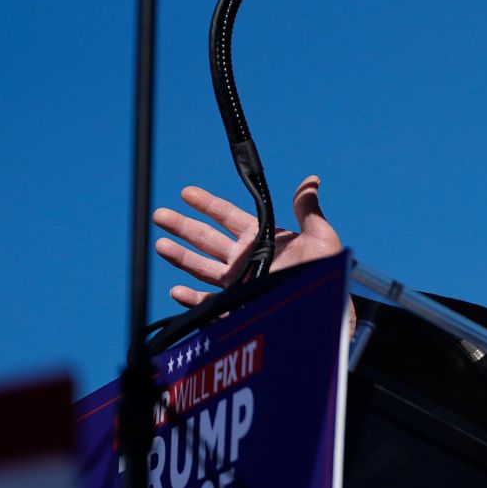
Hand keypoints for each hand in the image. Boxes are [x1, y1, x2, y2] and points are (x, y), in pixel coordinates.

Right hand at [154, 175, 342, 307]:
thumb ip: (308, 209)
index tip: (186, 193)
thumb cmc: (326, 272)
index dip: (206, 204)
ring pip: (201, 266)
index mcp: (261, 238)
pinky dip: (191, 298)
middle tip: (159, 215)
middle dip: (183, 226)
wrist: (326, 307)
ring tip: (160, 244)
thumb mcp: (319, 236)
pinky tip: (176, 291)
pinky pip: (208, 303)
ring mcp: (239, 282)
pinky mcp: (237, 306)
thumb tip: (312, 180)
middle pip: (206, 238)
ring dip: (180, 256)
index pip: (227, 216)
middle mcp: (246, 258)